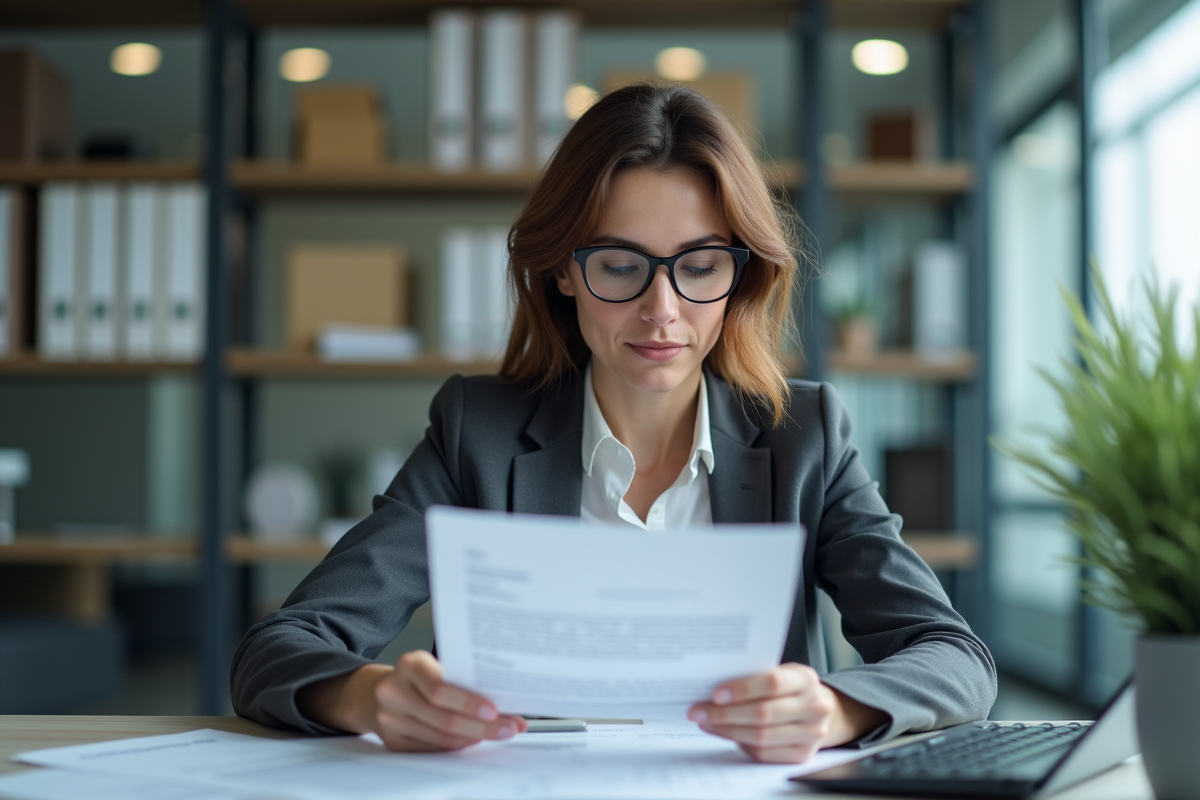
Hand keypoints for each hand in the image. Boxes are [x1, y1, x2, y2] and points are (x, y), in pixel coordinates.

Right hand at [297, 650, 526, 751]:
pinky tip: (473, 739)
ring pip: (440, 737)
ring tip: (496, 732)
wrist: (376, 692)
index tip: (494, 710)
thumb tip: (503, 698)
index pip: (439, 687)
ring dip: (473, 737)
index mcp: (409, 665)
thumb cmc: (417, 677)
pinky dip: (456, 746)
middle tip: (507, 727)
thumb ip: (460, 678)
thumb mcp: (433, 666)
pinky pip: (431, 749)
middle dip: (481, 726)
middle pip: (443, 717)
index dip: (468, 701)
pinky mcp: (392, 741)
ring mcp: (389, 719)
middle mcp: (394, 691)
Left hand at [687, 663, 886, 762]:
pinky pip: (765, 753)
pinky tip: (725, 734)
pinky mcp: (803, 754)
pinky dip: (741, 744)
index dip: (742, 689)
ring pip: (761, 736)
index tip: (716, 694)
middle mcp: (814, 706)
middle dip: (725, 714)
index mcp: (806, 679)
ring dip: (728, 731)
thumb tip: (715, 689)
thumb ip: (756, 677)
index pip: (772, 683)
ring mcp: (812, 733)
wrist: (820, 709)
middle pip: (763, 713)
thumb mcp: (782, 672)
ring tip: (707, 723)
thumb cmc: (791, 687)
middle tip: (699, 711)